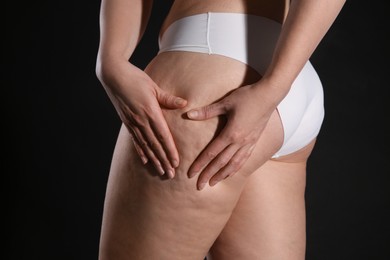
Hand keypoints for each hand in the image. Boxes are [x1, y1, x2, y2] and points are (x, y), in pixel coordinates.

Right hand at [97, 60, 186, 177]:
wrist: (113, 75)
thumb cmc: (135, 78)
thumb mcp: (154, 87)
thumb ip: (168, 99)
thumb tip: (184, 104)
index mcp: (150, 112)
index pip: (163, 136)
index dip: (170, 151)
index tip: (176, 163)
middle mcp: (141, 121)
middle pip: (155, 145)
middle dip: (163, 161)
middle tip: (170, 175)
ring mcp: (132, 122)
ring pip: (145, 146)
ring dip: (154, 160)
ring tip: (160, 171)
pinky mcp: (126, 122)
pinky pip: (135, 140)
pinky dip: (140, 151)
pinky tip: (145, 160)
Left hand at [186, 84, 276, 189]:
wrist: (269, 95)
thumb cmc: (247, 97)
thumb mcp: (225, 103)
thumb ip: (207, 111)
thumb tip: (188, 114)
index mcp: (231, 133)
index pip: (211, 153)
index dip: (200, 164)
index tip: (191, 174)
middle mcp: (240, 142)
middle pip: (221, 163)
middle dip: (209, 175)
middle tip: (199, 186)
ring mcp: (249, 143)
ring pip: (234, 164)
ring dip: (222, 175)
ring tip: (213, 183)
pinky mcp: (255, 141)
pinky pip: (244, 159)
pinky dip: (236, 168)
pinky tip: (231, 172)